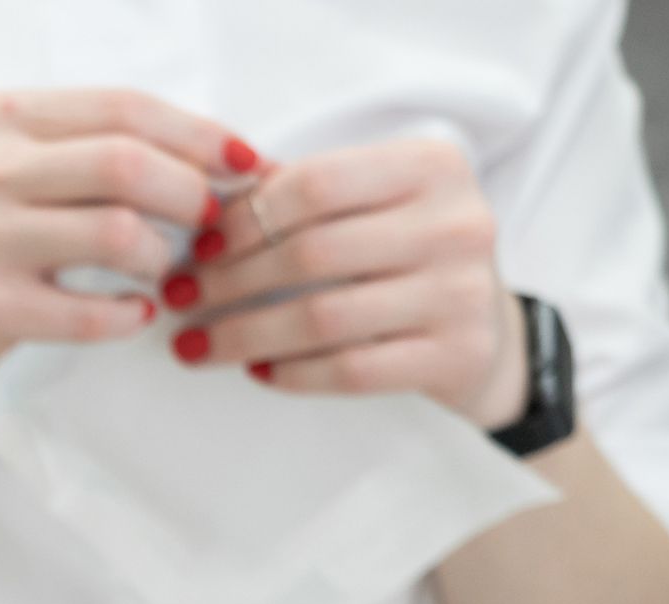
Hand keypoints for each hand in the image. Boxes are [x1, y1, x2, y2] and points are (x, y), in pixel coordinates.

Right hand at [0, 90, 253, 417]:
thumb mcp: (2, 173)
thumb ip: (79, 152)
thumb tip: (204, 154)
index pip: (123, 107)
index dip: (198, 133)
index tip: (244, 162)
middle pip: (127, 162)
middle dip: (192, 194)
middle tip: (214, 226)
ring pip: (116, 231)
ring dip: (162, 258)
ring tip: (164, 274)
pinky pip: (88, 309)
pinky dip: (127, 315)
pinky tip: (132, 316)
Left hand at [157, 136, 526, 424]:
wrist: (487, 332)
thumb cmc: (410, 256)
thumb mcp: (380, 204)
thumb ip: (310, 194)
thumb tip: (210, 202)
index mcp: (431, 166)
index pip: (315, 185)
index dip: (244, 218)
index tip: (197, 246)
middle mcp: (456, 222)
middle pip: (312, 254)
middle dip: (230, 281)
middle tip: (180, 299)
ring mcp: (461, 292)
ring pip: (325, 318)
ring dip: (244, 334)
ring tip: (195, 345)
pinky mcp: (456, 355)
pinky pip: (351, 370)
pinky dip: (292, 373)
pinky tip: (255, 371)